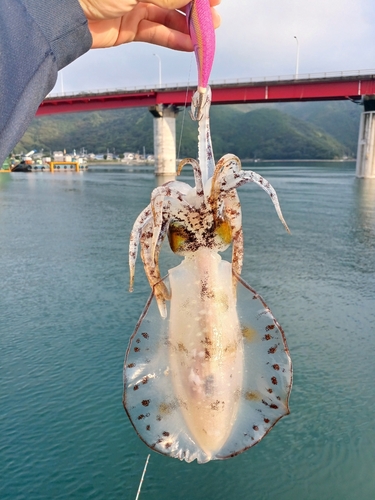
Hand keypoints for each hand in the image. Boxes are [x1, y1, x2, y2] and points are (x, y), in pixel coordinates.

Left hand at [78, 0, 220, 49]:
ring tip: (206, 35)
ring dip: (189, 26)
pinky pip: (157, 32)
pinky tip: (191, 45)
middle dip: (197, 8)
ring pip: (169, 15)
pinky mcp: (130, 26)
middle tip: (214, 19)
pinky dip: (174, 39)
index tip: (217, 0)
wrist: (64, 14)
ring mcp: (135, 4)